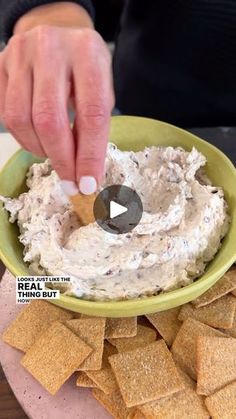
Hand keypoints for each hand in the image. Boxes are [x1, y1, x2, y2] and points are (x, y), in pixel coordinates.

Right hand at [0, 23, 113, 193]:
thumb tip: (86, 174)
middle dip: (61, 159)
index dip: (89, 155)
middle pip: (50, 120)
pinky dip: (24, 137)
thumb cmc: (85, 67)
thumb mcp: (101, 89)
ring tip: (54, 155)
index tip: (88, 183)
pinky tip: (38, 139)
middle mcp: (51, 48)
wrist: (58, 32)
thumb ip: (94, 126)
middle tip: (70, 182)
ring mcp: (21, 54)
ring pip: (21, 119)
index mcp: (87, 52)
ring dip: (40, 149)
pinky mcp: (1, 64)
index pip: (91, 113)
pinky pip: (6, 114)